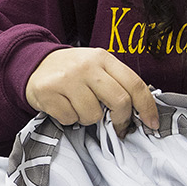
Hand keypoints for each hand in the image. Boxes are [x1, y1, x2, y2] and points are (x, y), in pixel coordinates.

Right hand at [24, 47, 158, 134]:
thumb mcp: (96, 67)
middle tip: (117, 127)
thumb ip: (117, 83)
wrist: (34, 65)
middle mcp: (86, 66)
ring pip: (93, 115)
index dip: (147, 107)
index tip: (152, 124)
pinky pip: (70, 119)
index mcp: (103, 58)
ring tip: (79, 106)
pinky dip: (69, 119)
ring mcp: (66, 79)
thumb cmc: (73, 71)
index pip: (134, 84)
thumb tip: (141, 112)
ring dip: (88, 119)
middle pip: (119, 101)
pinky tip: (64, 106)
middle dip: (121, 120)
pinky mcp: (48, 92)